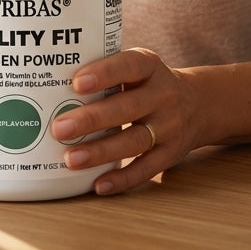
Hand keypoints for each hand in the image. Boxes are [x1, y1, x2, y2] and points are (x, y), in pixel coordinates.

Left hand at [50, 48, 199, 195]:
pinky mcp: (170, 154)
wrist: (198, 104)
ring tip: (70, 158)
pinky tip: (97, 184)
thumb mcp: (137, 65)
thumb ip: (106, 70)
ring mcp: (169, 127)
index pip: (128, 66)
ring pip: (134, 141)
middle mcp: (163, 95)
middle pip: (126, 108)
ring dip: (100, 152)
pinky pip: (145, 169)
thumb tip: (52, 79)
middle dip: (91, 119)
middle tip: (59, 128)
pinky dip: (121, 178)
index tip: (76, 83)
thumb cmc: (148, 82)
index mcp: (150, 66)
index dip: (104, 73)